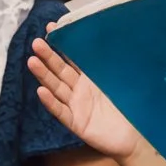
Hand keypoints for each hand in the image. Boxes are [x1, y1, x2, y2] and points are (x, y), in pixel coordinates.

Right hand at [28, 36, 144, 161]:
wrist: (134, 137)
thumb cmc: (128, 109)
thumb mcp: (120, 81)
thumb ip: (112, 63)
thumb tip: (113, 35)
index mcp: (89, 79)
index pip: (71, 58)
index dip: (61, 44)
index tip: (50, 28)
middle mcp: (79, 91)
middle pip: (60, 71)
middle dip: (48, 57)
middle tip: (35, 43)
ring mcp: (75, 106)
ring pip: (56, 88)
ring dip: (44, 75)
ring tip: (32, 61)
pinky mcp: (76, 123)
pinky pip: (61, 111)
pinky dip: (51, 102)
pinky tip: (41, 91)